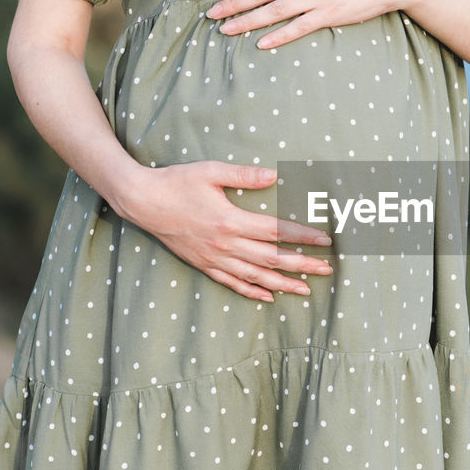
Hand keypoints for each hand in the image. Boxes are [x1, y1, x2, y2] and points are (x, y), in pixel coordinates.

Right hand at [114, 160, 332, 302]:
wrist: (142, 202)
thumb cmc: (177, 182)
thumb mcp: (210, 171)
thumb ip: (244, 175)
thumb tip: (274, 176)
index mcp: (231, 221)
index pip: (276, 232)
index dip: (303, 237)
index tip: (325, 240)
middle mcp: (225, 244)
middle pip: (272, 259)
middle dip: (303, 266)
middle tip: (327, 269)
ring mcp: (214, 258)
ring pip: (255, 277)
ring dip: (283, 284)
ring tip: (306, 290)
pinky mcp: (203, 264)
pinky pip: (232, 283)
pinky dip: (251, 292)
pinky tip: (268, 298)